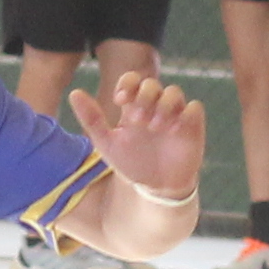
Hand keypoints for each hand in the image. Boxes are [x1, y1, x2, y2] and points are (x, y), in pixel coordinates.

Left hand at [70, 70, 207, 201]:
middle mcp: (155, 106)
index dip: (127, 83)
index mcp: (134, 107)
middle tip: (136, 120)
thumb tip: (74, 92)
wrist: (156, 188)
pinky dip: (184, 114)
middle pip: (152, 84)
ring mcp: (175, 114)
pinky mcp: (192, 125)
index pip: (133, 79)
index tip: (119, 100)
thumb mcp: (107, 143)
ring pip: (174, 92)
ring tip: (154, 127)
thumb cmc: (132, 164)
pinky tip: (173, 130)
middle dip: (143, 97)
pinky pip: (194, 108)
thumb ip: (91, 119)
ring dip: (163, 105)